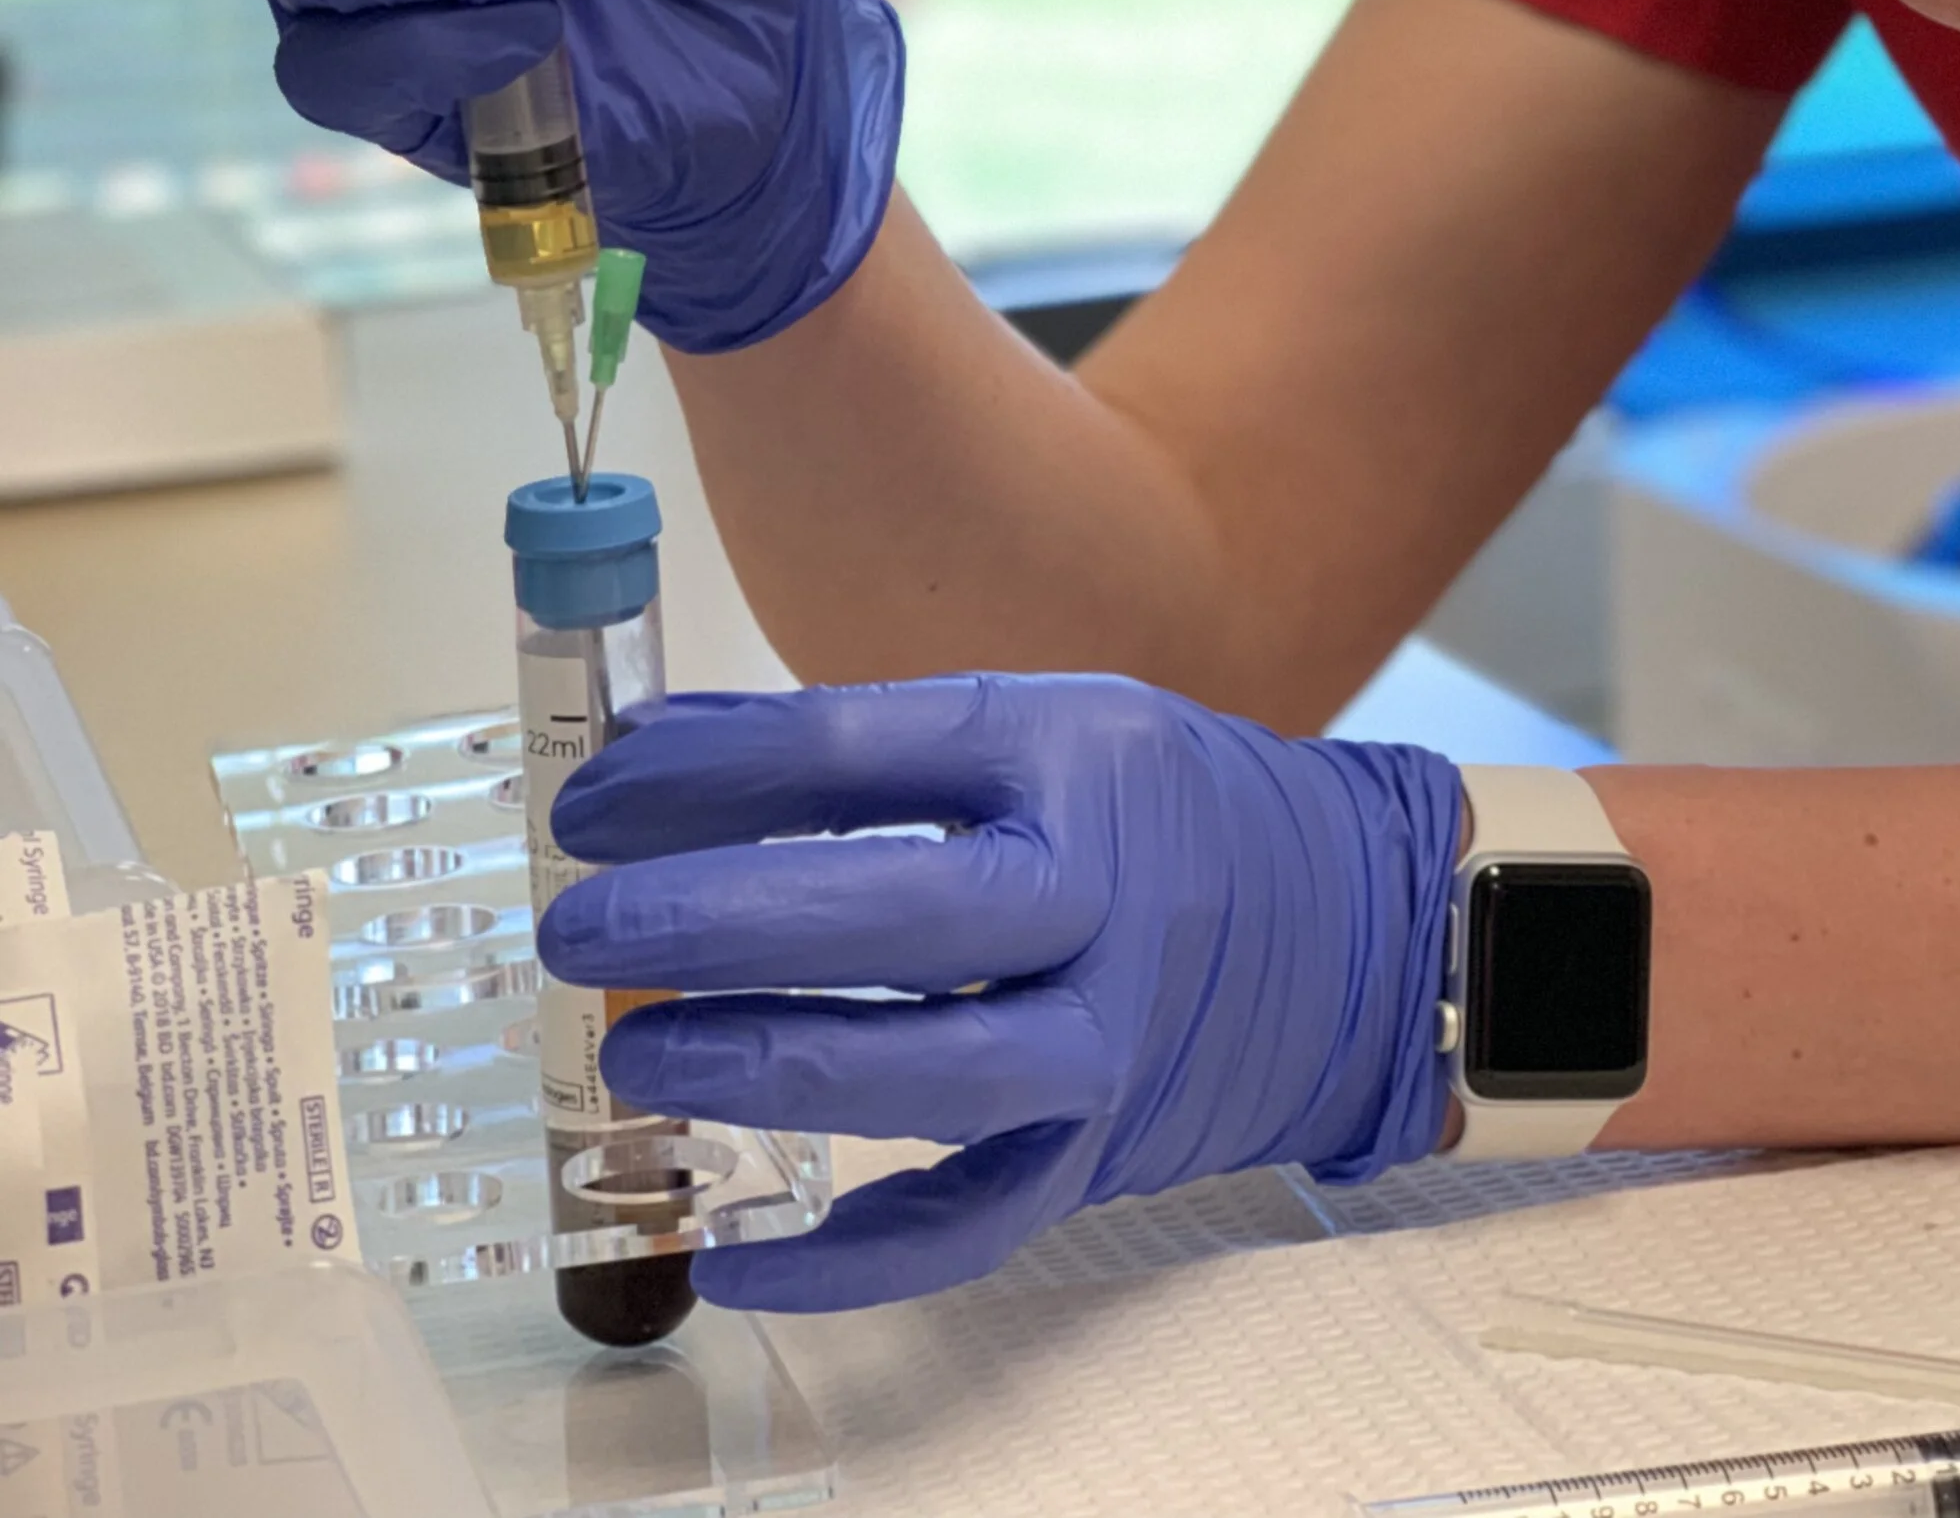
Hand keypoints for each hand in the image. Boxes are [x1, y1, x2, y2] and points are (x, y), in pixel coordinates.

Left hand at [540, 675, 1463, 1309]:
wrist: (1351, 924)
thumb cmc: (1159, 805)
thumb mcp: (1037, 722)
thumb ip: (857, 746)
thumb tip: (653, 765)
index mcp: (1069, 752)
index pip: (858, 748)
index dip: (706, 776)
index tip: (593, 800)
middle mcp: (1098, 893)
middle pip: (894, 914)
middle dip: (714, 921)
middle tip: (583, 927)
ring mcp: (1106, 1036)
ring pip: (927, 1076)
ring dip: (764, 1070)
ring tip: (635, 1057)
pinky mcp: (1098, 1154)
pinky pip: (965, 1226)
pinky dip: (843, 1261)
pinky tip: (724, 1254)